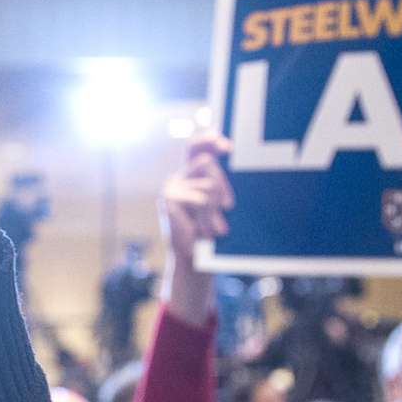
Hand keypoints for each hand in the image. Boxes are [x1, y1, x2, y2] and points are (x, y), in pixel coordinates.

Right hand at [159, 135, 231, 323]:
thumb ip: (220, 185)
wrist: (195, 262)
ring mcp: (171, 188)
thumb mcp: (219, 205)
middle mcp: (178, 178)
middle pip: (207, 163)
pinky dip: (208, 217)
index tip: (227, 144)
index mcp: (190, 176)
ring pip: (207, 185)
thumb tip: (232, 166)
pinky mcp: (169, 200)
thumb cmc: (212, 233)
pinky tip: (205, 232)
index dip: (208, 140)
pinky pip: (201, 199)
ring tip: (215, 229)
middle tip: (230, 206)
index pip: (195, 147)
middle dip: (223, 184)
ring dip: (216, 210)